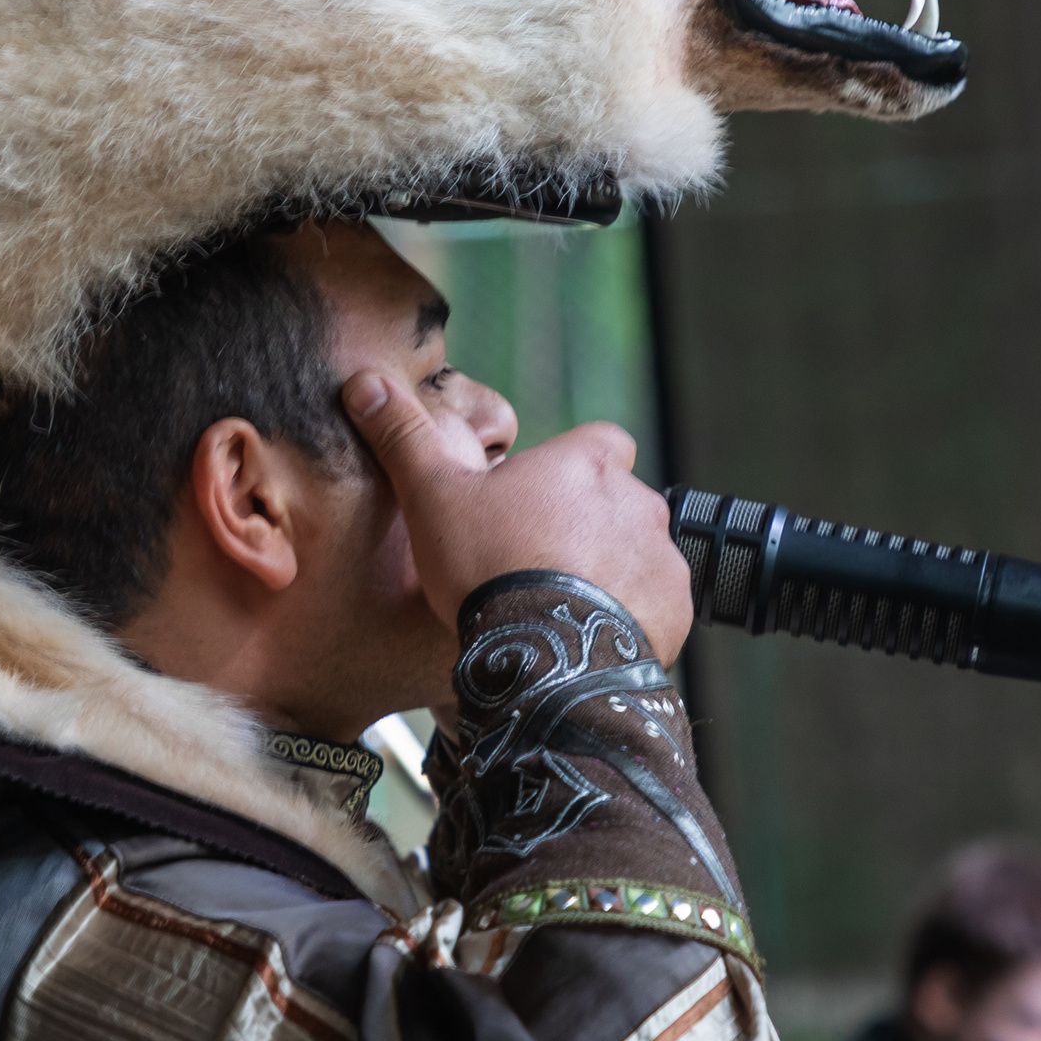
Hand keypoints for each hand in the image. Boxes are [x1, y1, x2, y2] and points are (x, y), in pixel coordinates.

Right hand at [342, 370, 691, 660]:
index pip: (599, 442)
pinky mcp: (675, 608)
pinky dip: (631, 619)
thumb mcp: (432, 496)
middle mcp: (638, 501)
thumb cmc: (490, 569)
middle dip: (588, 528)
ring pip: (638, 556)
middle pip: (618, 503)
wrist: (544, 656)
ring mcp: (662, 556)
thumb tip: (365, 383)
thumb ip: (404, 437)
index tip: (540, 498)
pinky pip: (656, 607)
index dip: (573, 467)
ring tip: (560, 610)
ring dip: (610, 574)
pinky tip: (586, 638)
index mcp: (587, 462)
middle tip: (537, 564)